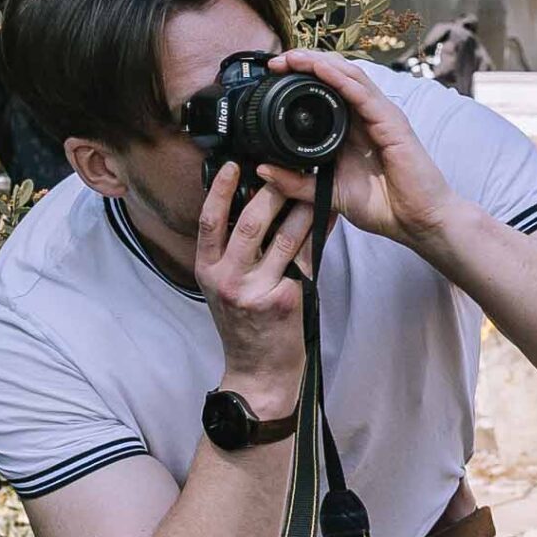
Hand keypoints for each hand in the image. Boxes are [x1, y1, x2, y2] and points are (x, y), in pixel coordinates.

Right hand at [195, 161, 310, 414]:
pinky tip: (328, 218)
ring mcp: (256, 290)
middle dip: (273, 192)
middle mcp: (228, 279)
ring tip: (316, 185)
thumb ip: (232, 253)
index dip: (219, 190)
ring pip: (284, 238)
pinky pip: (305, 260)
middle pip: (251, 223)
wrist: (258, 371)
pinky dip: (318, 236)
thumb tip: (254, 207)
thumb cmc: (244, 326)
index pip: (209, 222)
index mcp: (208, 271)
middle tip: (288, 168)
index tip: (232, 165)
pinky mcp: (285, 300)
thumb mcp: (224, 287)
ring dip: (303, 208)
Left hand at [254, 50, 459, 247]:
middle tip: (278, 61)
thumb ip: (296, 183)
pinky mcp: (392, 123)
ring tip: (295, 57)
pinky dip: (341, 79)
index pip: (326, 90)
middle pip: (336, 75)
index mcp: (353, 127)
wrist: (417, 222)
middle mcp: (367, 116)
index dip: (301, 77)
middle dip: (306, 63)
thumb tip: (262, 170)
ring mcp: (381, 116)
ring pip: (349, 76)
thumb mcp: (328, 193)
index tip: (273, 75)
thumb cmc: (383, 206)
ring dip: (320, 63)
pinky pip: (363, 94)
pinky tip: (322, 70)